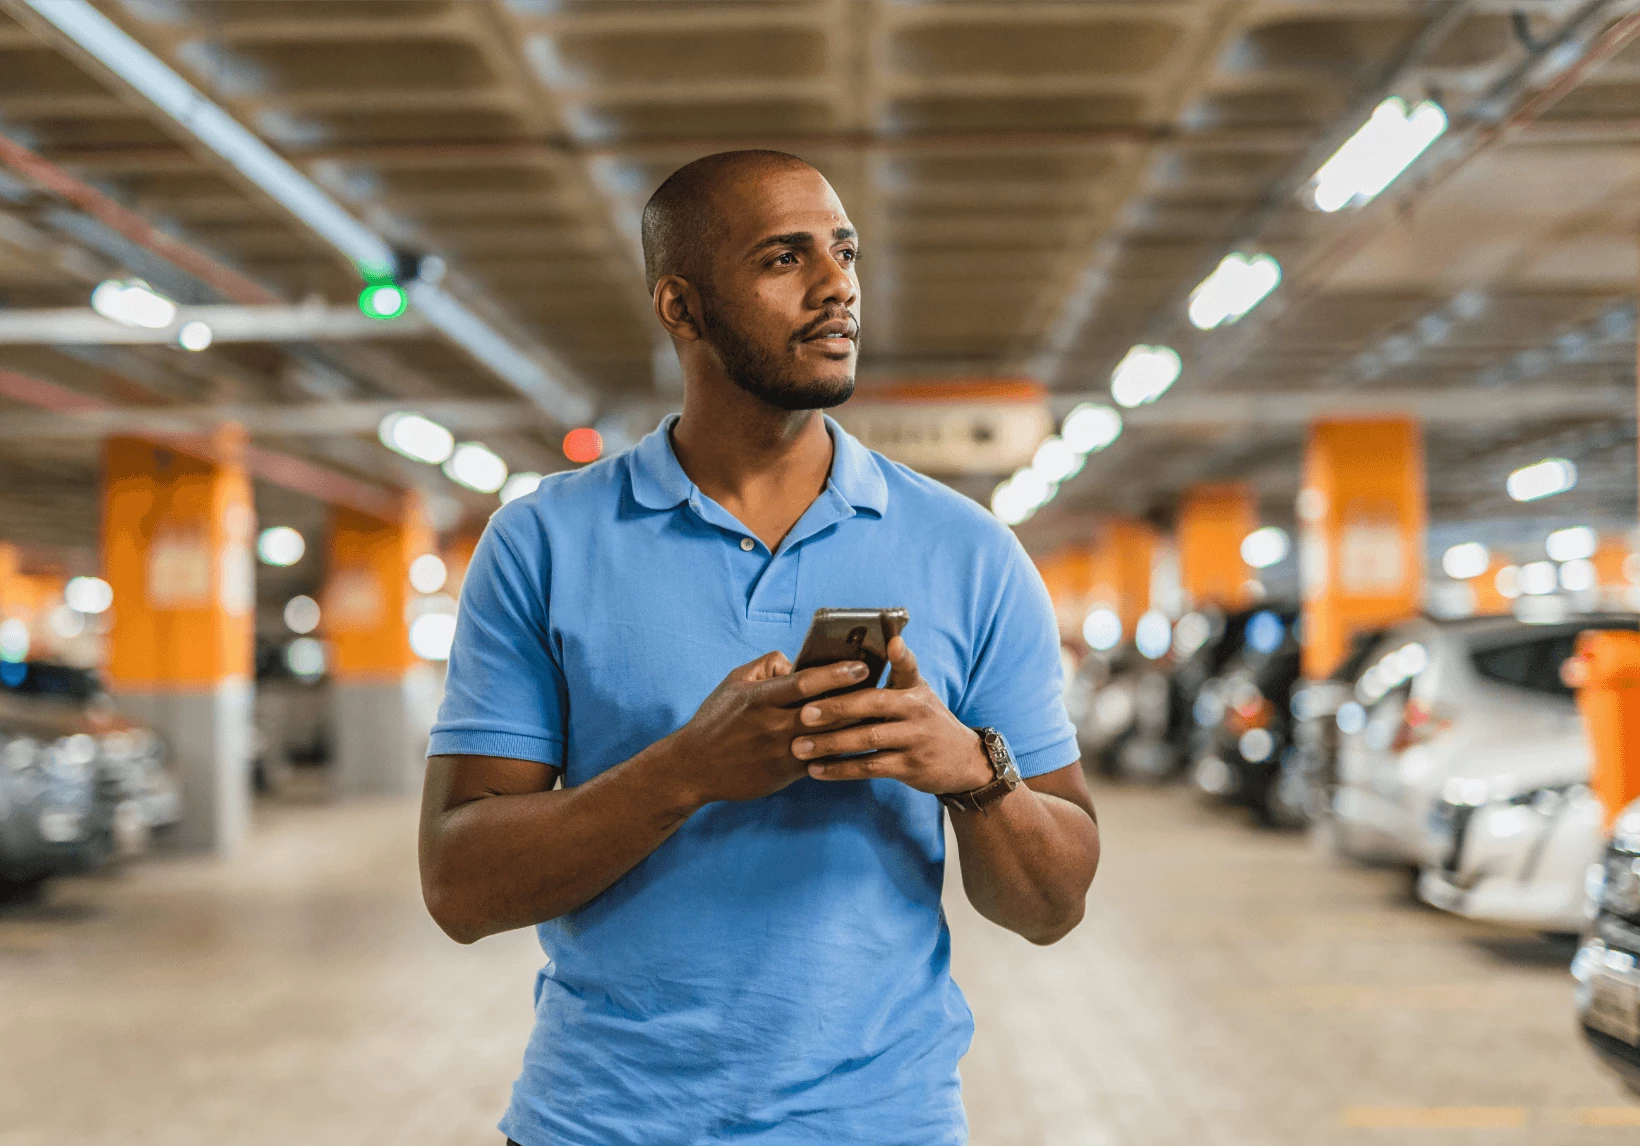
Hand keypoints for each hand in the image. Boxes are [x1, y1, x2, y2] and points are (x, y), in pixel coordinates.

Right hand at [662, 651, 871, 805]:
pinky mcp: (787, 773)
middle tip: (884, 688)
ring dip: (855, 726)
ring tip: (881, 714)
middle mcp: (773, 724)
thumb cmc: (715, 720)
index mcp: (760, 698)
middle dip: (856, 699)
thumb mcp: (733, 683)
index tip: (861, 666)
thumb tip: (795, 662)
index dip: (836, 673)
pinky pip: (823, 760)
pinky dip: (842, 750)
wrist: (695, 768)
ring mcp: (782, 751)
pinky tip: (862, 742)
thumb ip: (766, 666)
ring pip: (829, 737)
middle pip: (825, 711)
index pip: (805, 682)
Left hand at [791, 637, 993, 795]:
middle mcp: (917, 710)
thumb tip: (884, 641)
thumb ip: (899, 671)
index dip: (900, 655)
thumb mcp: (920, 692)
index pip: (907, 667)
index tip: (892, 643)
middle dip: (836, 708)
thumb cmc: (927, 719)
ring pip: (867, 739)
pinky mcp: (910, 767)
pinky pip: (870, 767)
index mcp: (915, 688)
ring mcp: (914, 740)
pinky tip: (817, 770)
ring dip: (831, 744)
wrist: (963, 761)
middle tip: (803, 714)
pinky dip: (841, 769)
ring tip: (799, 747)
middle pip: (873, 705)